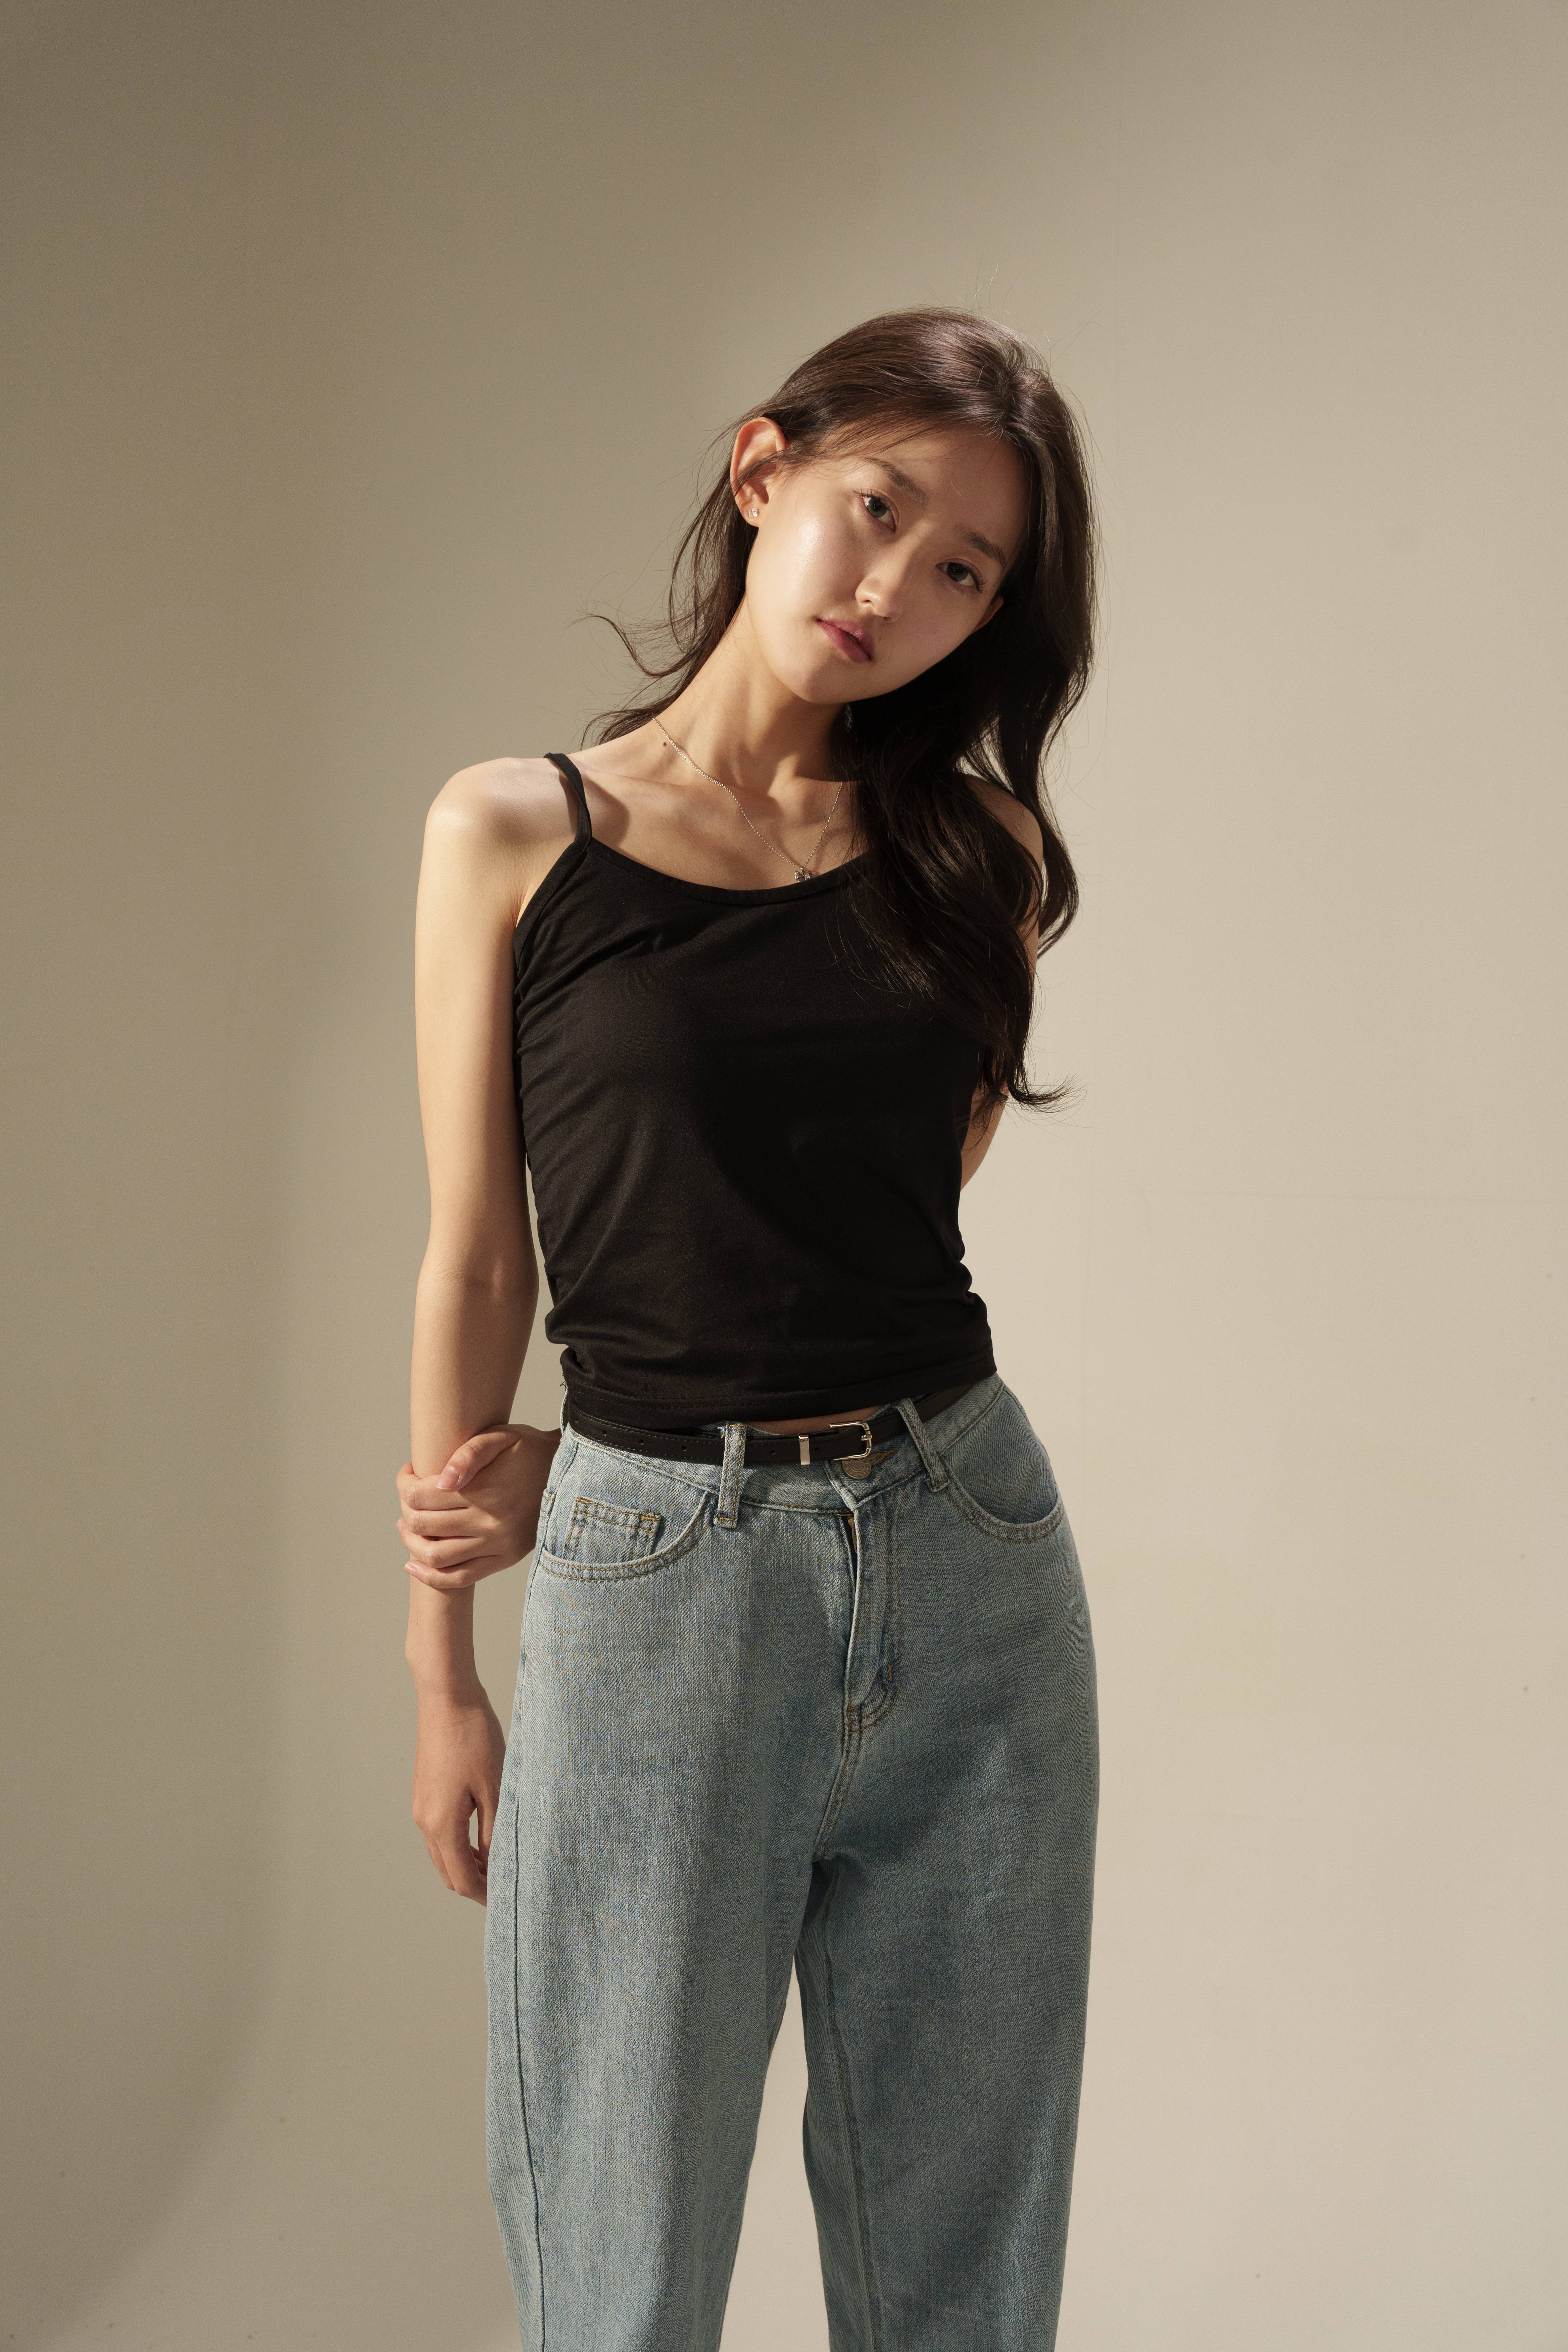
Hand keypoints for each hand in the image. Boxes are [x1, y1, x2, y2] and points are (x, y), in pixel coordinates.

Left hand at [395, 1421, 559, 1592]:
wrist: (567, 1475)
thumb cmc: (527, 1450)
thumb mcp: (500, 1438)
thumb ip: (468, 1454)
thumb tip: (439, 1481)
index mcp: (485, 1490)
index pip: (420, 1495)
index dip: (404, 1483)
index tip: (408, 1472)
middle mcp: (490, 1522)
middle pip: (423, 1524)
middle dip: (405, 1510)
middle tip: (407, 1497)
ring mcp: (497, 1544)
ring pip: (436, 1556)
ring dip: (411, 1543)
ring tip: (407, 1526)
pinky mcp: (504, 1559)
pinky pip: (460, 1578)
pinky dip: (431, 1577)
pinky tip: (413, 1565)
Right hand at [411, 1686, 505, 1901]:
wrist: (447, 1698)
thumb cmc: (475, 1738)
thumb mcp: (495, 1788)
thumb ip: (494, 1832)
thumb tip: (496, 1865)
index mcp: (441, 1824)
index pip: (462, 1878)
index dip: (485, 1895)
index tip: (509, 1900)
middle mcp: (424, 1820)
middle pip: (448, 1871)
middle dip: (475, 1884)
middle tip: (506, 1885)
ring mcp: (421, 1806)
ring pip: (442, 1853)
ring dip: (466, 1864)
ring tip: (497, 1863)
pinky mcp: (424, 1793)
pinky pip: (438, 1832)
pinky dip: (458, 1844)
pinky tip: (482, 1836)